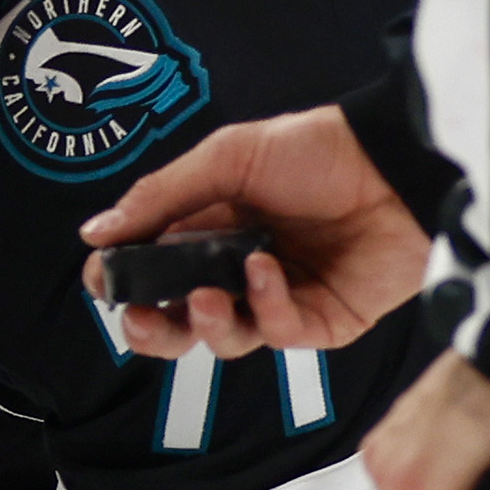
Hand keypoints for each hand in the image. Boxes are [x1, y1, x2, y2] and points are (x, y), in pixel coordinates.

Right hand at [81, 104, 438, 359]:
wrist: (396, 164)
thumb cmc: (316, 149)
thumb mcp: (228, 157)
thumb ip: (160, 198)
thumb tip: (93, 236)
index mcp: (209, 229)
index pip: (153, 273)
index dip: (126, 286)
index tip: (105, 286)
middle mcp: (239, 270)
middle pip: (181, 323)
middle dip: (154, 331)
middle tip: (140, 319)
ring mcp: (280, 299)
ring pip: (225, 339)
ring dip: (208, 324)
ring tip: (210, 296)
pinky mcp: (322, 322)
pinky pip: (279, 334)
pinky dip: (266, 308)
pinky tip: (270, 272)